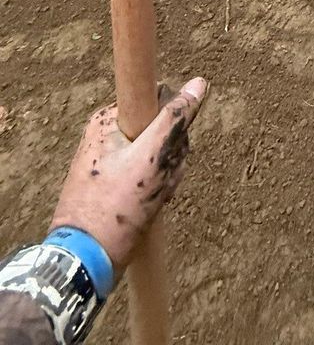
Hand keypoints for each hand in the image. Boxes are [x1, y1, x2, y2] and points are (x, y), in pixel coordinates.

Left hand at [49, 78, 207, 274]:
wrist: (84, 262)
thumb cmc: (115, 209)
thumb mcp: (150, 159)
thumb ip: (174, 120)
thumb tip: (198, 83)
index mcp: (107, 120)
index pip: (159, 102)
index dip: (172, 126)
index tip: (167, 152)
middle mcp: (106, 136)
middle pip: (160, 131)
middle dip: (170, 157)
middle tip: (161, 181)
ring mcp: (109, 162)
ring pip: (157, 157)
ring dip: (166, 177)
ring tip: (155, 199)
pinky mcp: (112, 185)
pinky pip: (147, 176)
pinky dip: (157, 191)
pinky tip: (151, 208)